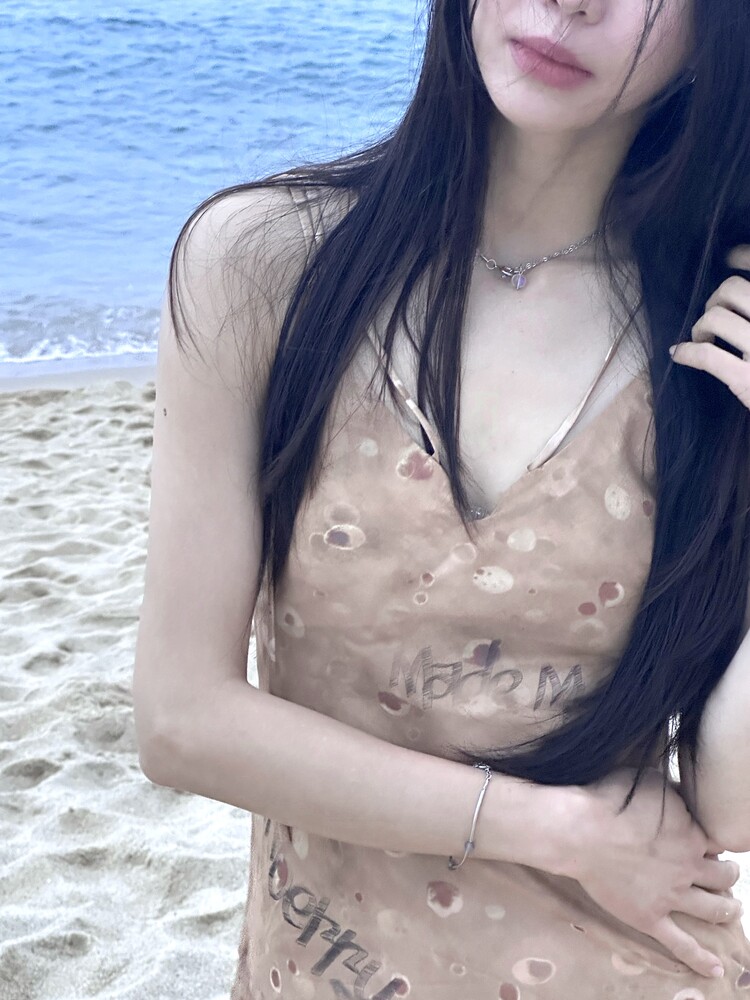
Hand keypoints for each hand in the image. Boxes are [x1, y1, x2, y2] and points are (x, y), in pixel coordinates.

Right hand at [561, 767, 741, 979]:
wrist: (580, 831)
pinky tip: (715, 970)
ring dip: (726, 909)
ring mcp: (671, 896)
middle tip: (724, 875)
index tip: (706, 845)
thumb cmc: (609, 799)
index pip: (716, 844)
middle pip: (723, 877)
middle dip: (727, 876)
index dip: (713, 845)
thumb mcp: (648, 780)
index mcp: (690, 834)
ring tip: (730, 909)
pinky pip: (682, 944)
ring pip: (713, 909)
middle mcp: (688, 867)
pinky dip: (702, 958)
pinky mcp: (650, 918)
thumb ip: (672, 790)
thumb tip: (681, 791)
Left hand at [669, 244, 749, 408]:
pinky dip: (687, 353)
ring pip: (715, 317)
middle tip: (713, 321)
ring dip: (700, 327)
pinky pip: (707, 356)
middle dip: (714, 302)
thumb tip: (732, 286)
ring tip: (703, 339)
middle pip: (730, 289)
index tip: (728, 256)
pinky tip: (680, 354)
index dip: (742, 254)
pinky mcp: (749, 380)